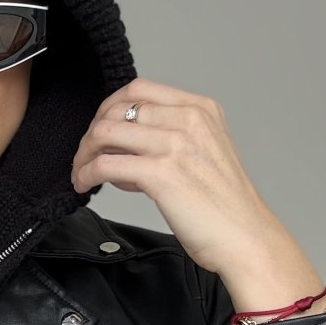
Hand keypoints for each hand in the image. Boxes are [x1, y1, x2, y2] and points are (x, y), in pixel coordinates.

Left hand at [69, 76, 286, 276]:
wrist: (245, 235)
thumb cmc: (226, 205)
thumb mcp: (205, 153)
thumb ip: (170, 140)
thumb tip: (125, 147)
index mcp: (200, 109)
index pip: (139, 89)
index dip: (109, 107)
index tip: (99, 128)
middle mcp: (188, 119)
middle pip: (118, 109)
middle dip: (92, 131)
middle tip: (85, 154)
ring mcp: (175, 144)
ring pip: (106, 132)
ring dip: (84, 153)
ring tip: (80, 172)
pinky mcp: (161, 174)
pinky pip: (106, 164)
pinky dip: (86, 173)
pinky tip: (84, 184)